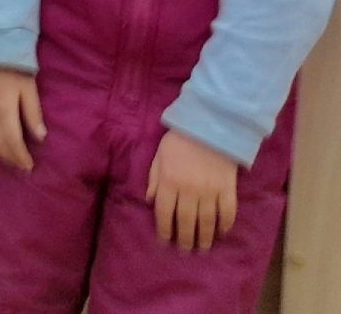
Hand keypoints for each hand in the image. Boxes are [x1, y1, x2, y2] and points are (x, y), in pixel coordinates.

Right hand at [0, 68, 47, 171]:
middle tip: (20, 167)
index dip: (20, 156)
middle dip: (10, 158)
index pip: (12, 142)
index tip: (29, 166)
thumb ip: (33, 114)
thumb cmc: (12, 69)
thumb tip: (40, 138)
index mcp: (4, 112)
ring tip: (7, 160)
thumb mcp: (28, 89)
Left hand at [147, 129, 239, 251]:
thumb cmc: (179, 141)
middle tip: (185, 250)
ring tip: (203, 248)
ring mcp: (210, 192)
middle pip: (185, 221)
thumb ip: (154, 179)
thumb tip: (149, 200)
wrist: (209, 127)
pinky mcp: (228, 189)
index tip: (165, 242)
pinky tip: (222, 232)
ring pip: (207, 222)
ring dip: (204, 237)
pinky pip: (227, 213)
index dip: (164, 230)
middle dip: (184, 239)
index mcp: (169, 182)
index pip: (164, 213)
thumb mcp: (159, 156)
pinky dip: (225, 225)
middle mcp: (188, 191)